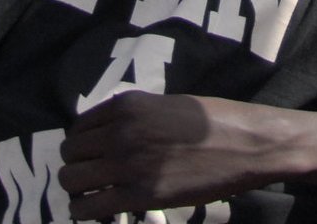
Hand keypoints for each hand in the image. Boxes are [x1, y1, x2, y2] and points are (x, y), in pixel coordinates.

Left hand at [58, 92, 278, 218]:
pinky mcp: (140, 195)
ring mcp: (128, 163)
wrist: (246, 144)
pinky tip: (102, 211)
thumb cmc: (213, 122)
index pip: (78, 128)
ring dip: (79, 190)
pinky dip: (86, 211)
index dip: (84, 146)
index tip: (96, 157)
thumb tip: (107, 137)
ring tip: (98, 195)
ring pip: (71, 180)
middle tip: (97, 178)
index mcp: (126, 105)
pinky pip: (88, 208)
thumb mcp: (165, 105)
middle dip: (79, 167)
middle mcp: (120, 131)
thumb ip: (133, 118)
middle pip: (69, 154)